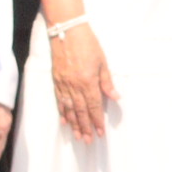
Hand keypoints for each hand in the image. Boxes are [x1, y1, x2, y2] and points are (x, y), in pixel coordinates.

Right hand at [48, 22, 119, 141]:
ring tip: (77, 136)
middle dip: (85, 127)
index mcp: (88, 81)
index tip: (101, 133)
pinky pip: (59, 99)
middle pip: (81, 111)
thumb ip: (107, 82)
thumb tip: (116, 98)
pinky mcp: (56, 79)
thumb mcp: (102, 62)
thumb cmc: (87, 44)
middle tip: (89, 141)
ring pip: (69, 108)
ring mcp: (63, 83)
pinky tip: (64, 120)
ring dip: (74, 123)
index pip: (94, 106)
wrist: (66, 31)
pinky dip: (62, 111)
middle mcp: (74, 85)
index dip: (97, 121)